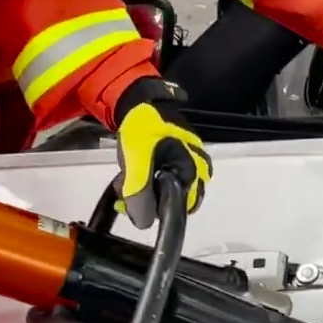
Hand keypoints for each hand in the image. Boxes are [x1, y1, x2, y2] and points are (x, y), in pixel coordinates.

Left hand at [112, 78, 211, 228]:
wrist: (140, 100)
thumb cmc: (142, 128)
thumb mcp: (136, 161)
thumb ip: (140, 193)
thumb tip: (144, 223)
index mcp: (193, 171)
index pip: (179, 211)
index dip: (154, 211)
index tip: (132, 203)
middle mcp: (198, 171)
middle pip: (172, 203)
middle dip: (147, 202)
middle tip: (126, 190)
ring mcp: (189, 164)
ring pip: (166, 193)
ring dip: (144, 192)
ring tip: (124, 179)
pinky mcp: (177, 159)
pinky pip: (164, 181)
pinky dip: (146, 182)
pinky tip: (131, 173)